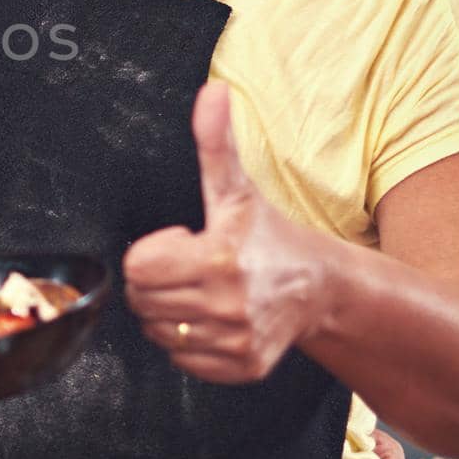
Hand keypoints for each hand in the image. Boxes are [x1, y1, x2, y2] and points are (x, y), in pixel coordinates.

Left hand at [122, 81, 330, 382]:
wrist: (320, 286)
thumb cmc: (268, 235)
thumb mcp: (236, 189)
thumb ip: (216, 143)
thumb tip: (213, 91)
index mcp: (218, 259)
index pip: (138, 267)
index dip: (153, 251)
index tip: (183, 241)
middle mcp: (226, 305)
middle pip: (142, 301)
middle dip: (154, 281)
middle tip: (186, 267)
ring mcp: (236, 340)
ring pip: (158, 332)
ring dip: (169, 312)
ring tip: (200, 290)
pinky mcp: (243, 367)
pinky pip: (182, 359)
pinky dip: (188, 341)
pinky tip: (213, 318)